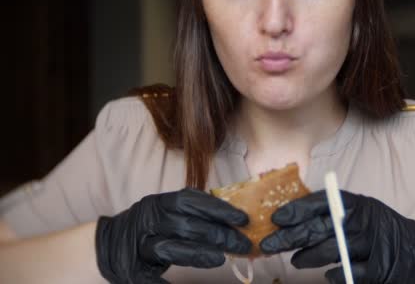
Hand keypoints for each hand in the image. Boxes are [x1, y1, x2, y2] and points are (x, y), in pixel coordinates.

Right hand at [95, 188, 251, 283]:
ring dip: (199, 254)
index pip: (191, 200)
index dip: (218, 208)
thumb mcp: (169, 214)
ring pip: (170, 248)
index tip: (242, 218)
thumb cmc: (151, 228)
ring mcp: (139, 245)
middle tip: (242, 244)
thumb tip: (235, 219)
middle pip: (186, 225)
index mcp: (159, 203)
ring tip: (221, 259)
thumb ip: (196, 214)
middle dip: (218, 234)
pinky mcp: (133, 269)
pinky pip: (150, 278)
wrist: (109, 245)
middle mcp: (148, 220)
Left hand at [260, 190, 414, 283]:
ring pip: (330, 250)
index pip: (321, 202)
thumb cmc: (381, 229)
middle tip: (269, 245)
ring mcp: (370, 244)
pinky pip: (348, 272)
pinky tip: (327, 274)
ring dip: (307, 257)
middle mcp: (362, 220)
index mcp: (357, 204)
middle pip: (319, 227)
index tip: (276, 218)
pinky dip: (335, 274)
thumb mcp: (361, 212)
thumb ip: (334, 213)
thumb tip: (293, 219)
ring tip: (295, 261)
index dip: (297, 209)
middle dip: (290, 237)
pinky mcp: (377, 267)